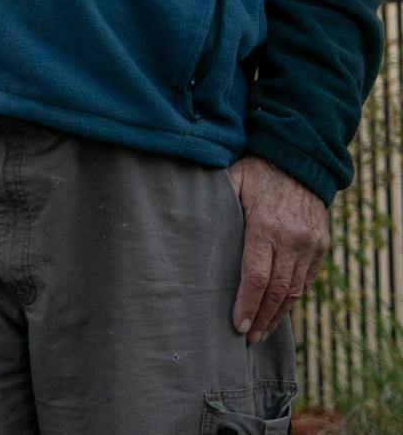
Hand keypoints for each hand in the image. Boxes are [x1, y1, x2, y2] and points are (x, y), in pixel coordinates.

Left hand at [229, 155, 328, 342]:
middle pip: (277, 290)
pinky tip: (279, 312)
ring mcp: (310, 244)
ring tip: (261, 333)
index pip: (256, 275)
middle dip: (261, 318)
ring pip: (295, 290)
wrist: (299, 162)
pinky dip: (293, 299)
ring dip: (278, 315)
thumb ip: (213, 205)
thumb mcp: (229, 181)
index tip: (236, 325)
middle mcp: (292, 238)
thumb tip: (178, 222)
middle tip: (247, 338)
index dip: (246, 303)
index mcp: (264, 224)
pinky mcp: (321, 246)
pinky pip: (307, 280)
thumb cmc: (253, 172)